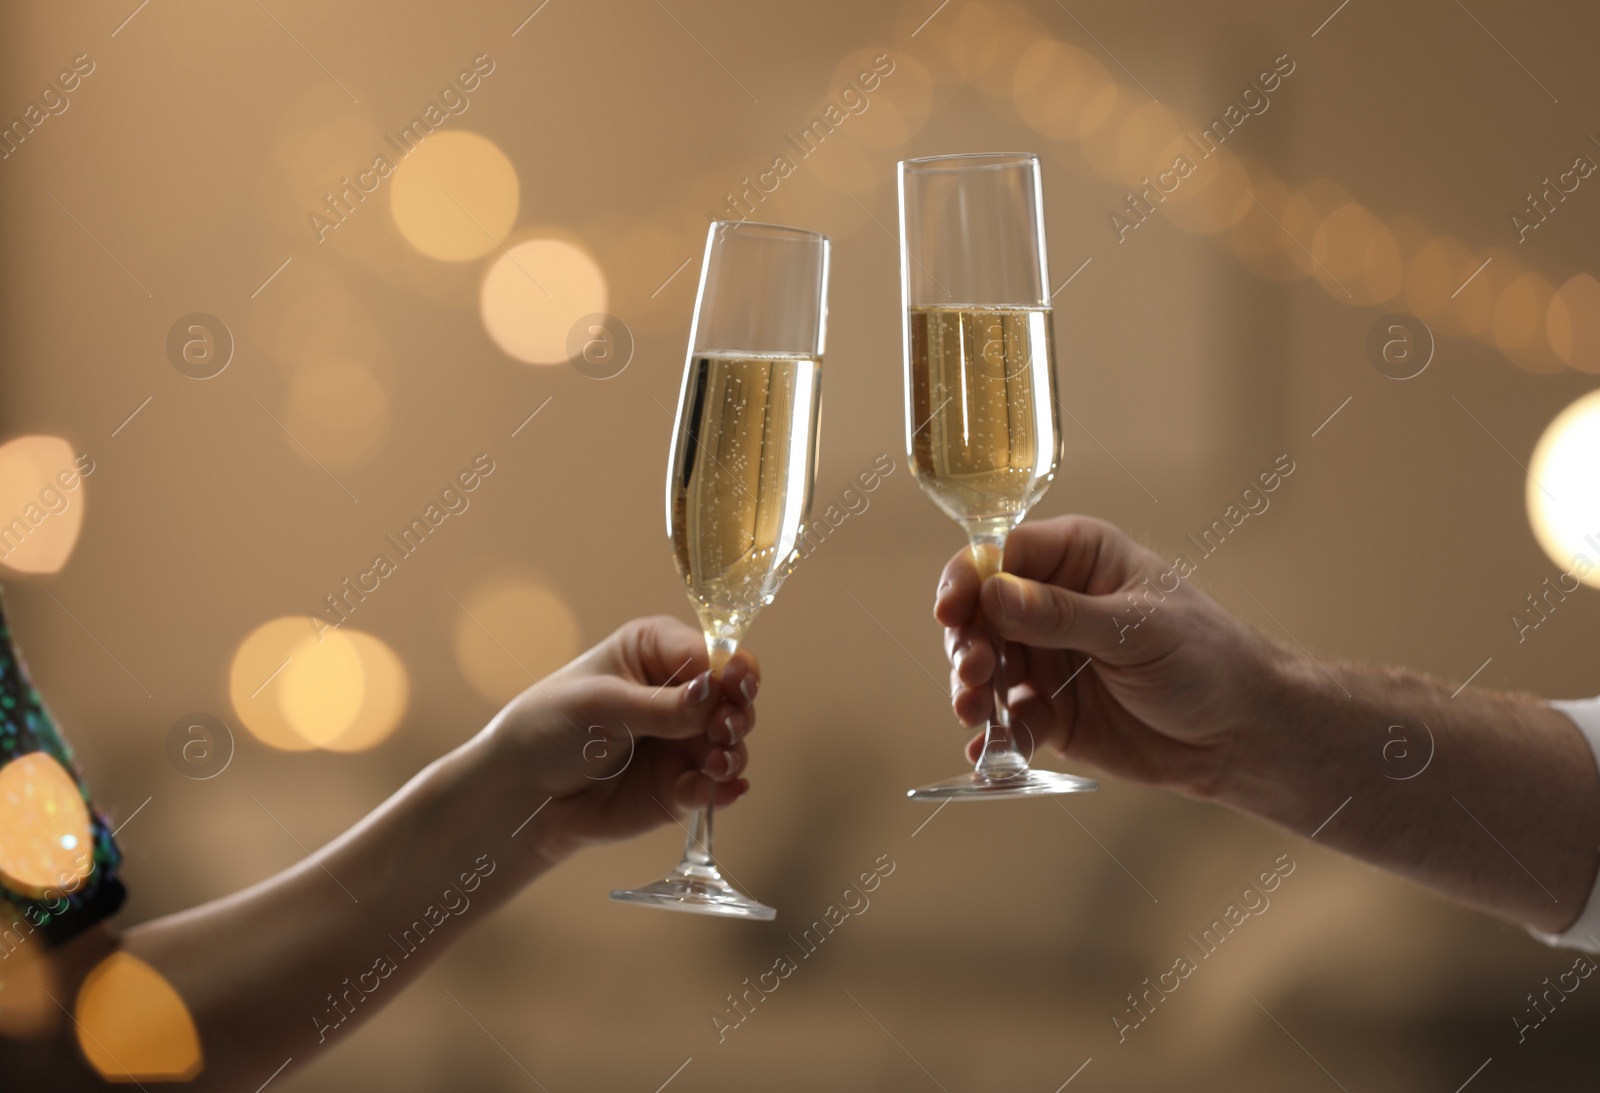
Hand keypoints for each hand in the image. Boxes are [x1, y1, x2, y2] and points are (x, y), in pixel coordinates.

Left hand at [483, 616, 759, 859]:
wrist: (521, 792)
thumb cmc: (549, 727)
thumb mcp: (601, 706)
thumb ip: (661, 705)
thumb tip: (715, 691)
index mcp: (657, 651)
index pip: (712, 652)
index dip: (732, 668)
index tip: (738, 683)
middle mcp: (680, 692)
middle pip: (733, 697)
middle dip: (737, 712)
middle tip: (723, 729)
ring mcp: (684, 740)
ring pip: (732, 743)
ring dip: (733, 752)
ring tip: (717, 763)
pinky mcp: (681, 784)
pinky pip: (715, 785)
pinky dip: (724, 788)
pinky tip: (724, 789)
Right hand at [934, 515, 1284, 795]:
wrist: (1242, 735)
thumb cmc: (1206, 658)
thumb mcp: (1136, 629)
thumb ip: (1061, 614)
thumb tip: (993, 593)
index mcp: (1078, 557)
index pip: (1003, 553)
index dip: (969, 579)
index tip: (952, 612)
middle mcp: (1051, 602)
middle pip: (980, 612)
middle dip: (967, 642)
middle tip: (973, 672)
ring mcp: (1047, 658)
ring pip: (984, 667)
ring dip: (972, 690)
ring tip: (974, 713)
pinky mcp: (1050, 712)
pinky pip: (1007, 721)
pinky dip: (992, 737)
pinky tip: (985, 754)